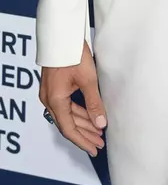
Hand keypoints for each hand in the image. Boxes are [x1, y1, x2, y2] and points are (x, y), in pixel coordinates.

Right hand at [40, 41, 106, 156]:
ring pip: (67, 115)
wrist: (62, 35)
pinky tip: (90, 116)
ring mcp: (51, 93)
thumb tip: (101, 124)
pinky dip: (79, 112)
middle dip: (84, 134)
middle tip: (99, 143)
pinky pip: (66, 105)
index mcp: (55, 101)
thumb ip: (94, 103)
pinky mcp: (55, 87)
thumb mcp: (88, 80)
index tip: (94, 149)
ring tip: (98, 131)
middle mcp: (50, 100)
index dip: (82, 141)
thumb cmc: (74, 55)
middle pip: (68, 124)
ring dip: (83, 123)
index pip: (69, 129)